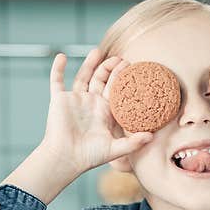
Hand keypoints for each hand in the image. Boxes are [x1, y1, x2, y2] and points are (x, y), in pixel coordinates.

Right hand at [38, 49, 152, 174]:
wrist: (66, 159)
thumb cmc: (90, 156)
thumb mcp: (115, 149)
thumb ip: (133, 143)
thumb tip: (152, 137)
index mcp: (105, 112)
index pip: (116, 90)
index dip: (122, 78)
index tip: (131, 67)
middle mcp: (91, 103)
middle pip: (101, 80)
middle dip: (110, 68)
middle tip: (120, 58)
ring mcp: (75, 100)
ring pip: (83, 76)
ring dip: (89, 64)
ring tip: (97, 51)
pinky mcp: (59, 100)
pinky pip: (56, 81)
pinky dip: (57, 69)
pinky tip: (62, 57)